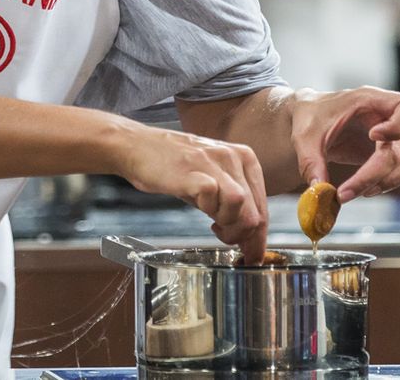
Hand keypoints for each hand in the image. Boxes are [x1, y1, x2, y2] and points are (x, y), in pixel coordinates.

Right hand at [115, 124, 268, 261]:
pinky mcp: (194, 169)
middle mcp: (233, 157)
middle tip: (228, 242)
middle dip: (244, 237)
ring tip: (214, 226)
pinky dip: (209, 211)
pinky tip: (201, 210)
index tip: (253, 253)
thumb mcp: (211, 177)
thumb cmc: (171, 164)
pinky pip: (213, 198)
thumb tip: (248, 234)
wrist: (137, 146)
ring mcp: (213, 161)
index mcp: (243, 158)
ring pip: (241, 206)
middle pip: (256, 211)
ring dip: (229, 225)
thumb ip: (232, 201)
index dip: (259, 237)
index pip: (263, 206)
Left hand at [290, 86, 399, 201]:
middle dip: (384, 174)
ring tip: (363, 190)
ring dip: (394, 181)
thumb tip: (321, 192)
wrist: (309, 119)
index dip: (398, 126)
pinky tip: (382, 185)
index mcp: (370, 100)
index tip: (373, 137)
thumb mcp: (303, 137)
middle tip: (351, 189)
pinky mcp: (394, 150)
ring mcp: (395, 134)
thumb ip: (311, 163)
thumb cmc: (310, 118)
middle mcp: (388, 116)